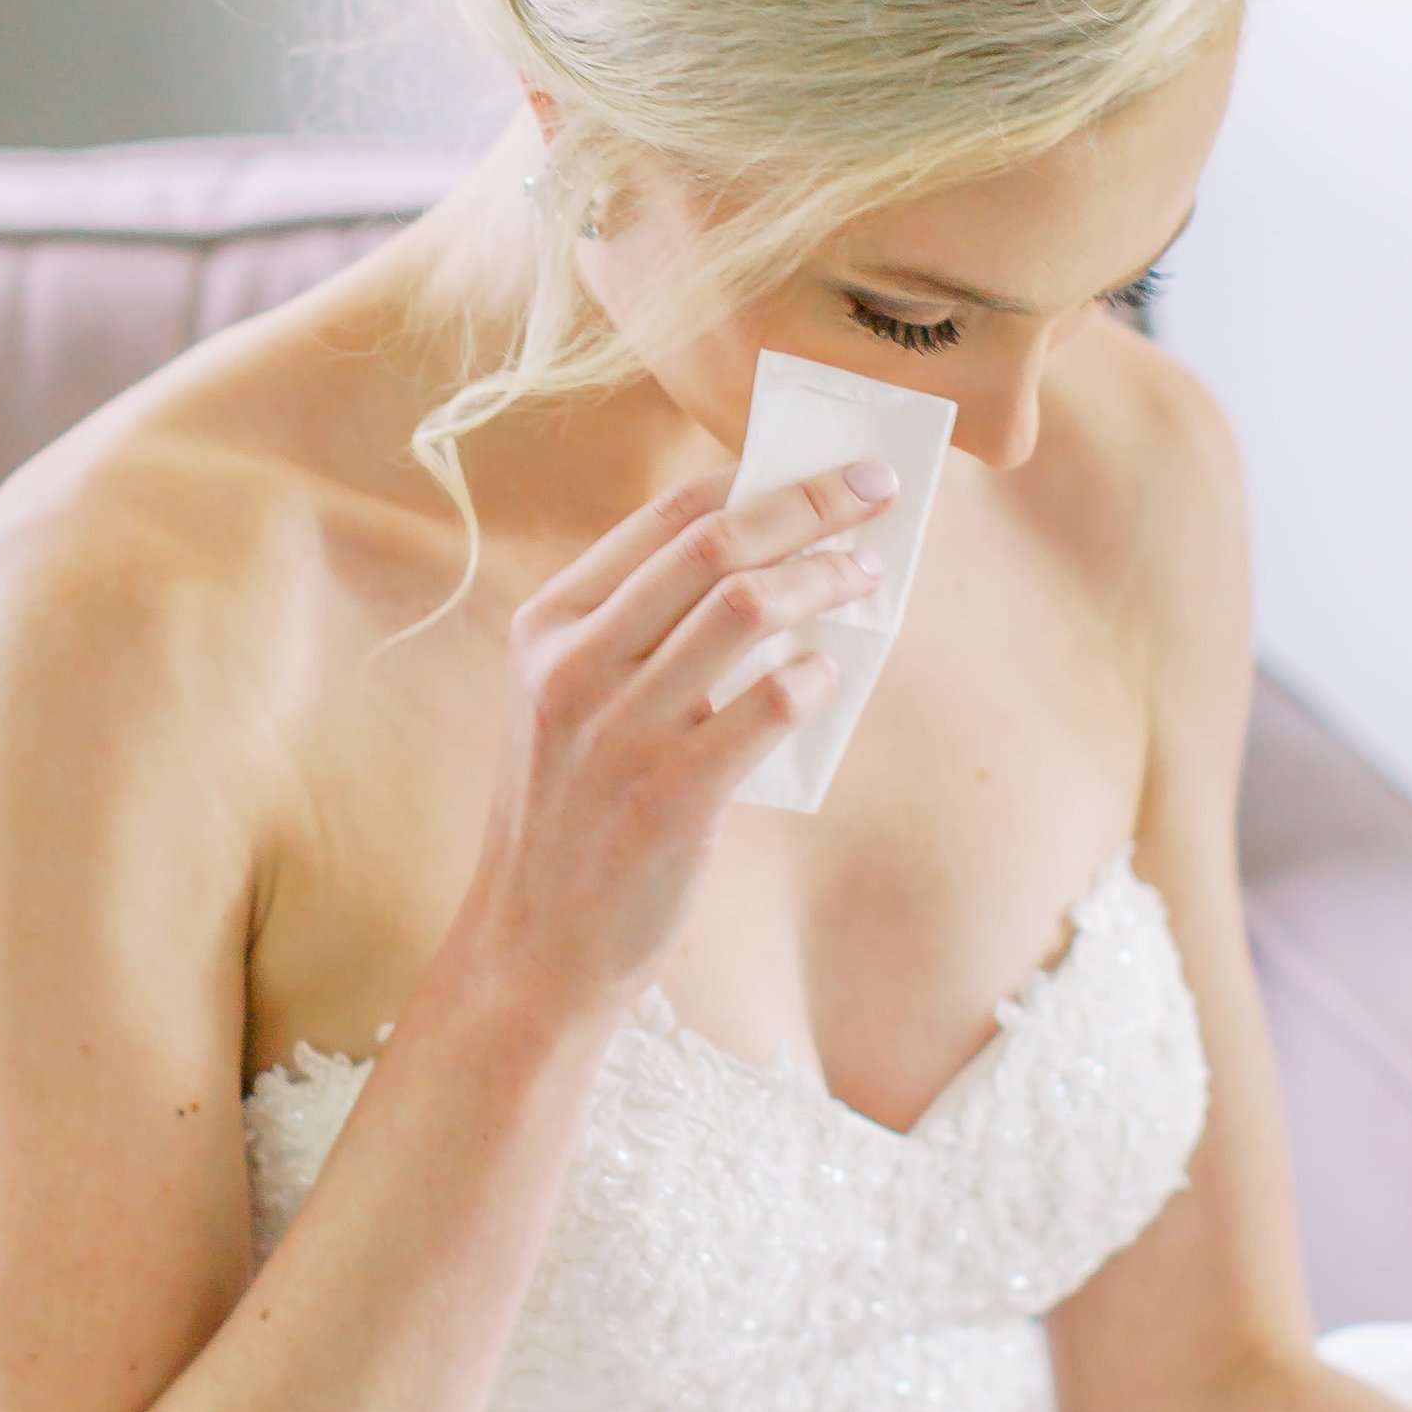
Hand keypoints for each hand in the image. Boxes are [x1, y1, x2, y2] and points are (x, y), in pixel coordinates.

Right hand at [453, 459, 894, 1022]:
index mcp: (549, 625)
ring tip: (868, 578)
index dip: (760, 475)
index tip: (828, 466)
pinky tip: (830, 675)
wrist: (533, 946)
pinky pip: (767, 706)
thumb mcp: (568, 705)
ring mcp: (619, 729)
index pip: (667, 515)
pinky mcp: (669, 796)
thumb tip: (767, 562)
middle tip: (877, 490)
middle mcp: (574, 664)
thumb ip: (637, 634)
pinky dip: (814, 678)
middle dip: (810, 503)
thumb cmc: (573, 817)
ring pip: (744, 607)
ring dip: (824, 579)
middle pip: (714, 543)